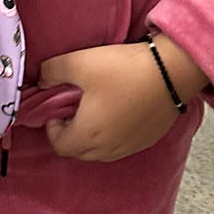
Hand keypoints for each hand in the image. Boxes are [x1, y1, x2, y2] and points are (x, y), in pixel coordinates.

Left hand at [39, 37, 204, 162]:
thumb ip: (50, 72)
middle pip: (79, 152)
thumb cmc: (122, 69)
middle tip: (75, 106)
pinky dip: (113, 134)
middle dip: (71, 133)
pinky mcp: (147, 141)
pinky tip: (119, 109)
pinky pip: (121, 145)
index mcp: (87, 135)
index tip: (59, 107)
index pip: (58, 145)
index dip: (52, 127)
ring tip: (96, 107)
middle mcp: (108, 149)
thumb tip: (42, 81)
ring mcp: (130, 147)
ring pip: (101, 151)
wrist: (171, 72)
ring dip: (92, 135)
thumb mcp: (77, 62)